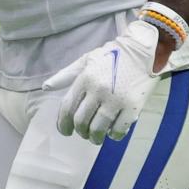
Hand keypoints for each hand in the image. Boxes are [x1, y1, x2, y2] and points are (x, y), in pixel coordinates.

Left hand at [43, 20, 163, 144]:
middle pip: (81, 121)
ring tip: (96, 137)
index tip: (65, 131)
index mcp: (85, 78)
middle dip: (79, 132)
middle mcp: (98, 90)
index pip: (67, 107)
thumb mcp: (86, 60)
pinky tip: (113, 132)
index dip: (63, 123)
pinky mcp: (133, 107)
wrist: (143, 51)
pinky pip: (119, 130)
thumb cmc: (112, 56)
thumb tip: (45, 87)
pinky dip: (114, 135)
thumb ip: (65, 75)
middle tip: (83, 133)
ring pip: (98, 129)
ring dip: (95, 137)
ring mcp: (116, 99)